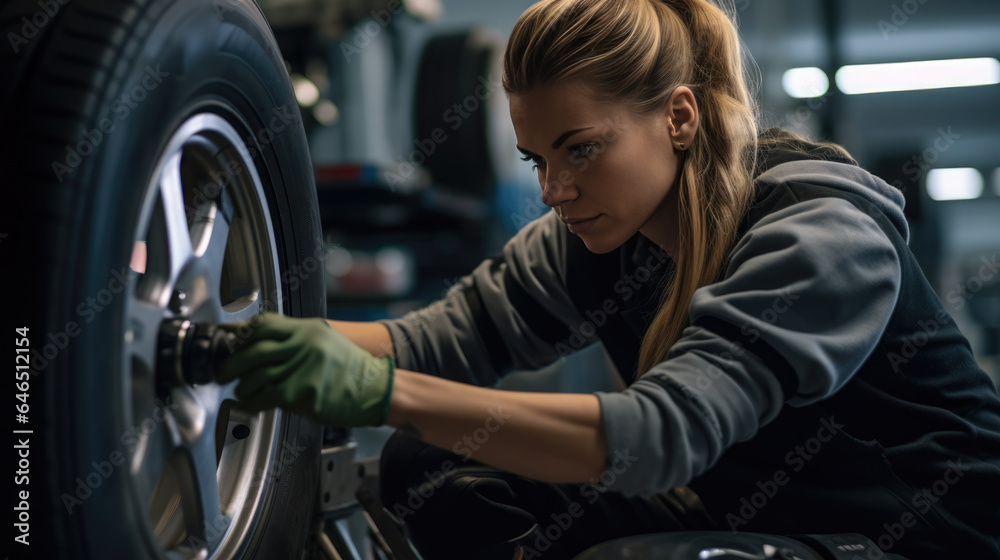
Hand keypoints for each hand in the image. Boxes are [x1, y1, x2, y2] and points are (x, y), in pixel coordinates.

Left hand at [218, 313, 394, 426]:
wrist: (376, 390)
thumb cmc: (351, 370)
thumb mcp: (324, 342)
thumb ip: (293, 340)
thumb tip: (257, 341)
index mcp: (308, 330)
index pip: (264, 325)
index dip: (239, 333)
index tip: (225, 339)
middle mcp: (304, 346)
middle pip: (253, 351)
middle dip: (231, 364)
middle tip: (223, 372)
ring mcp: (303, 369)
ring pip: (256, 376)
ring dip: (242, 387)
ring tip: (241, 390)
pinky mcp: (303, 393)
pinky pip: (266, 397)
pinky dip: (253, 402)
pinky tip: (252, 403)